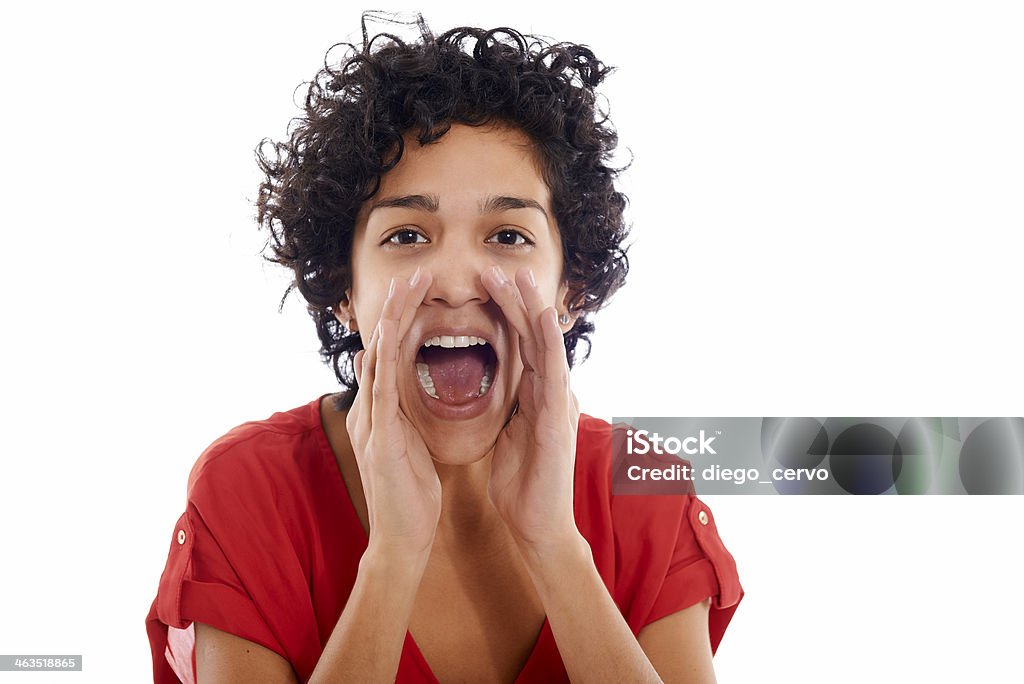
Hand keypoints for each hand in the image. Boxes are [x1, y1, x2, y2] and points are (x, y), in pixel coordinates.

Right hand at [346, 268, 439, 560]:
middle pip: (383, 345)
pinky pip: (381, 391)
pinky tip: (389, 332)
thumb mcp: (404, 443)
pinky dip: (384, 359)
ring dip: (391, 319)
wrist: (401, 539)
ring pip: (380, 358)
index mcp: (383, 410)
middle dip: (398, 307)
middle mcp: (372, 409)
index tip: (421, 287)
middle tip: (414, 271)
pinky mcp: (378, 438)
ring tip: (404, 284)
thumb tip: (383, 371)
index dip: (405, 318)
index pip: (393, 352)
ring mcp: (372, 421)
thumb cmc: (408, 494)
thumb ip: (396, 408)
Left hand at [481, 266, 581, 551]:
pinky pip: (554, 372)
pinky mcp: (559, 418)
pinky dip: (549, 342)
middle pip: (531, 335)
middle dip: (512, 299)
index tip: (481, 286)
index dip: (501, 314)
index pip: (517, 345)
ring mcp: (559, 402)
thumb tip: (494, 388)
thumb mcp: (507, 436)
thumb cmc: (522, 484)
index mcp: (534, 395)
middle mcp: (551, 392)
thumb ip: (507, 407)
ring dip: (529, 308)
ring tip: (515, 275)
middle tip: (492, 266)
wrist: (538, 524)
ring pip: (545, 344)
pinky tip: (542, 317)